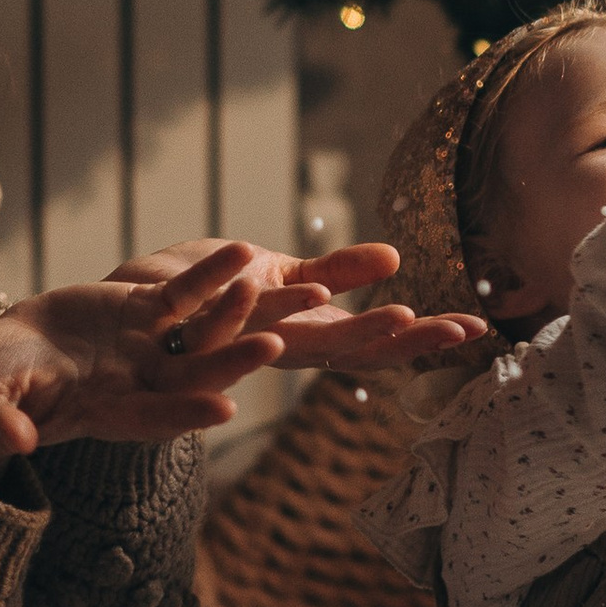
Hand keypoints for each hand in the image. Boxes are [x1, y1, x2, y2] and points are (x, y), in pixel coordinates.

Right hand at [0, 248, 284, 481]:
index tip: (222, 410)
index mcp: (106, 414)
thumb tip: (15, 442)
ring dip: (234, 312)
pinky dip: (212, 274)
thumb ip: (1, 422)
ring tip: (266, 288)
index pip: (153, 417)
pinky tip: (243, 253)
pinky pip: (185, 292)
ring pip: (199, 331)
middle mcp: (138, 384)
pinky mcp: (143, 311)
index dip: (186, 413)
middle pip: (193, 375)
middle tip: (276, 346)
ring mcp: (145, 347)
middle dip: (232, 361)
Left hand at [111, 238, 486, 367]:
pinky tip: (292, 283)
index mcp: (303, 335)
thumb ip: (337, 272)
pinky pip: (223, 314)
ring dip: (345, 329)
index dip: (422, 337)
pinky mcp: (187, 323)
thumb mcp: (287, 276)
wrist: (130, 305)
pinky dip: (256, 303)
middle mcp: (276, 347)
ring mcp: (234, 340)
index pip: (373, 341)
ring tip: (395, 314)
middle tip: (445, 330)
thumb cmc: (212, 291)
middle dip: (397, 338)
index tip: (474, 328)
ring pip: (292, 338)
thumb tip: (397, 257)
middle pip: (345, 349)